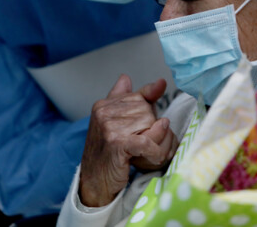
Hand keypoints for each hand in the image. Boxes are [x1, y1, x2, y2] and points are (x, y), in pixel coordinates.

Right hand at [79, 75, 177, 206]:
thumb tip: (125, 76)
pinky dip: (155, 152)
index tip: (161, 87)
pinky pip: (147, 142)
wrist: (94, 181)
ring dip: (157, 143)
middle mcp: (104, 112)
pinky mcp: (117, 143)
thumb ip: (122, 99)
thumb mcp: (113, 122)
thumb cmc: (107, 152)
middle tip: (147, 143)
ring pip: (151, 126)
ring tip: (148, 152)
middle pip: (148, 112)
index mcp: (104, 105)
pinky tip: (155, 157)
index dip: (150, 100)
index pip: (138, 96)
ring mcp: (109, 127)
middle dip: (153, 128)